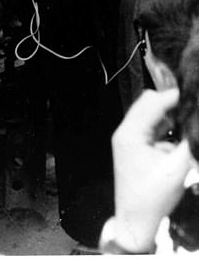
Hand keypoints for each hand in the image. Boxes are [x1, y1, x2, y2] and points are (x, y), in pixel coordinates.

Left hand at [111, 88, 192, 253]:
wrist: (135, 222)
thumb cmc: (153, 197)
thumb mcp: (176, 169)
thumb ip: (189, 142)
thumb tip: (195, 124)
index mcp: (131, 133)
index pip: (153, 102)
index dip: (174, 96)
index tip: (193, 95)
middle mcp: (126, 131)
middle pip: (148, 103)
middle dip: (170, 103)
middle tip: (191, 109)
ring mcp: (128, 139)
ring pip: (150, 115)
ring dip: (168, 115)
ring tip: (187, 121)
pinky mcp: (134, 147)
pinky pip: (150, 128)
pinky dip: (164, 127)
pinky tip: (178, 134)